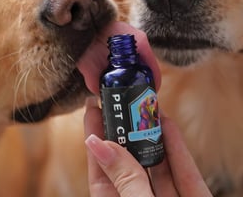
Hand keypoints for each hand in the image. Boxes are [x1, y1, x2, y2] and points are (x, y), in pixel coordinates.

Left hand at [84, 97, 211, 196]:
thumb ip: (123, 178)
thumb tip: (98, 143)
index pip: (101, 169)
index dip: (96, 137)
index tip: (93, 107)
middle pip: (131, 162)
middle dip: (127, 130)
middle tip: (121, 99)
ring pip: (159, 164)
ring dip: (153, 133)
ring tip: (145, 104)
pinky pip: (185, 173)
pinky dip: (177, 147)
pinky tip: (168, 124)